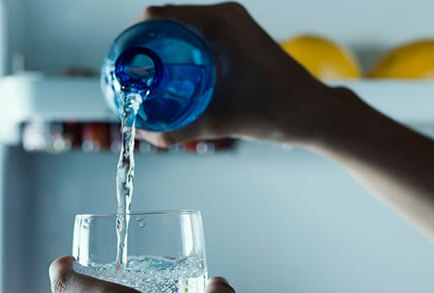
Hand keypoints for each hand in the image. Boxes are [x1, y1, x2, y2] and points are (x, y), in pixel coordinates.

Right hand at [134, 2, 330, 146]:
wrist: (313, 111)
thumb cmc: (274, 111)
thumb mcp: (218, 122)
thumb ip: (178, 131)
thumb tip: (145, 136)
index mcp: (220, 23)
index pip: (160, 14)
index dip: (134, 33)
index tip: (120, 57)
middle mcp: (226, 15)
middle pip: (169, 17)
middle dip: (144, 41)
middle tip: (128, 70)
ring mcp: (234, 21)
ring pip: (184, 24)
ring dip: (162, 43)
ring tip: (144, 72)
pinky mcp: (239, 32)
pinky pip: (199, 32)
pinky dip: (181, 46)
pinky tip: (171, 71)